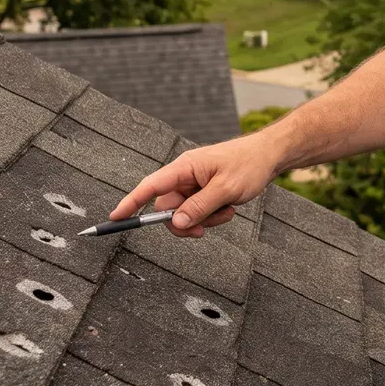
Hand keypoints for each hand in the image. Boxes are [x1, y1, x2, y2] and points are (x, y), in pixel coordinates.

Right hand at [111, 133, 287, 237]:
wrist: (269, 157)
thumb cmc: (248, 165)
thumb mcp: (225, 189)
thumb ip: (199, 207)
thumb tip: (175, 223)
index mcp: (184, 168)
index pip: (150, 187)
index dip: (131, 202)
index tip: (115, 217)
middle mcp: (185, 176)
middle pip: (167, 209)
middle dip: (185, 222)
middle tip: (205, 228)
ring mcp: (194, 184)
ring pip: (184, 214)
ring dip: (205, 219)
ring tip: (227, 210)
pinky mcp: (203, 192)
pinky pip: (198, 212)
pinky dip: (213, 216)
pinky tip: (229, 207)